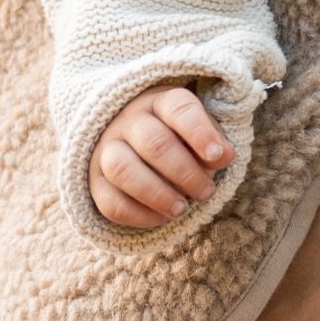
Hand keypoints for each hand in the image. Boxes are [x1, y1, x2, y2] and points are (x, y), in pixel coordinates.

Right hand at [91, 85, 230, 228]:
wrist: (128, 140)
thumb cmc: (174, 134)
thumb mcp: (196, 129)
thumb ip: (213, 140)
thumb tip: (225, 155)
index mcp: (159, 101)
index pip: (178, 108)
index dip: (199, 132)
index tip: (218, 156)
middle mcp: (128, 120)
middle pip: (153, 143)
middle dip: (185, 172)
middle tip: (206, 191)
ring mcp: (106, 149)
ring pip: (123, 170)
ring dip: (158, 194)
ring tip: (182, 209)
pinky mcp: (93, 180)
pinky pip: (110, 202)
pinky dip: (138, 215)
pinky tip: (161, 218)